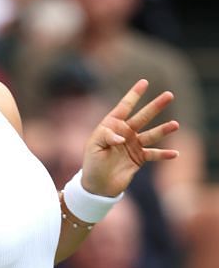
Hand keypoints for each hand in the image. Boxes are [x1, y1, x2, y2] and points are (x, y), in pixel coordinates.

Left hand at [81, 79, 178, 196]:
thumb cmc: (92, 163)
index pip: (124, 107)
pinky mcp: (140, 158)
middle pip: (143, 117)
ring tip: (175, 124)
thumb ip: (106, 137)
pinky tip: (174, 153)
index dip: (134, 95)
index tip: (144, 82)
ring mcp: (134, 145)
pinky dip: (164, 154)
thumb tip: (122, 138)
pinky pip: (154, 154)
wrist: (97, 185)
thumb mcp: (94, 146)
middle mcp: (125, 133)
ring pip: (152, 134)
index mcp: (111, 126)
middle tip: (169, 95)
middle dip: (155, 106)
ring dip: (163, 130)